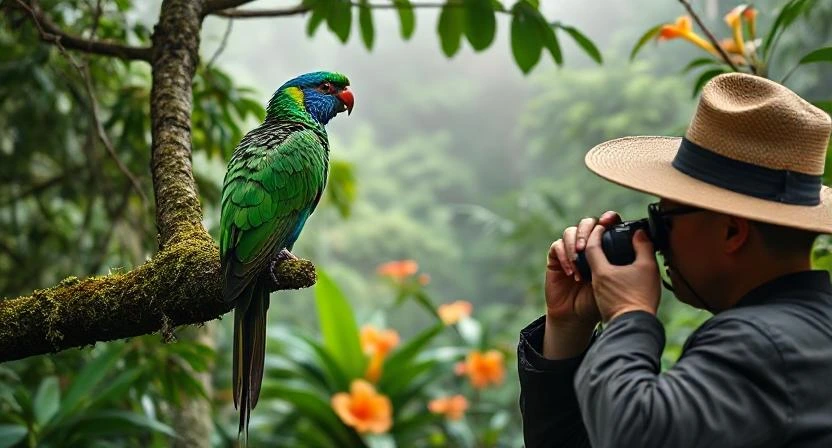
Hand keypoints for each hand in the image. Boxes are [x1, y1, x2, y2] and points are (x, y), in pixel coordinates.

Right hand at [543, 211, 619, 358]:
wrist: (586, 321)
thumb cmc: (612, 300)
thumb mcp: (627, 274)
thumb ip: (633, 251)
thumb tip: (639, 231)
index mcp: (609, 248)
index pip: (606, 224)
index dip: (607, 219)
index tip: (609, 220)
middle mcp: (590, 249)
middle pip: (586, 223)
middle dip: (587, 231)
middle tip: (586, 246)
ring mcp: (573, 255)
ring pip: (570, 232)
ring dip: (574, 244)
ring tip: (578, 263)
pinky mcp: (557, 262)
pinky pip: (556, 247)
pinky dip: (564, 256)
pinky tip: (571, 272)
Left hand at [584, 226, 660, 322]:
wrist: (633, 327)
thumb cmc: (640, 298)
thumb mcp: (647, 268)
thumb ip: (643, 247)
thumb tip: (639, 233)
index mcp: (601, 270)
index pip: (591, 245)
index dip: (597, 232)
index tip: (605, 226)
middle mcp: (595, 280)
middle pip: (589, 256)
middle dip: (595, 243)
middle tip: (606, 237)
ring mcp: (598, 292)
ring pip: (595, 269)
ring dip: (601, 259)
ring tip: (613, 254)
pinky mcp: (603, 301)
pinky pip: (600, 282)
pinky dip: (606, 273)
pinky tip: (618, 273)